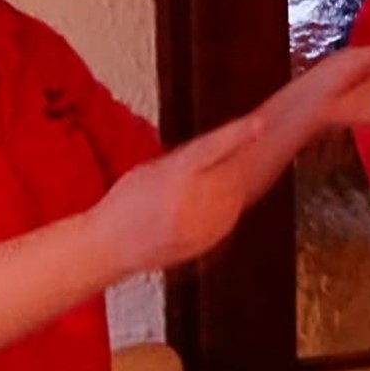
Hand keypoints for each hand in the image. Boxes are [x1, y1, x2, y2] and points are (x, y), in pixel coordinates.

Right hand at [91, 113, 266, 274]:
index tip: (260, 123)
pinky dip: (226, 208)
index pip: (213, 148)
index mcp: (173, 175)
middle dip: (235, 164)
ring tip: (205, 187)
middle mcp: (190, 200)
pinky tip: (206, 206)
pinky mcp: (206, 242)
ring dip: (231, 186)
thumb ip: (186, 160)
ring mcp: (201, 224)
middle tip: (224, 164)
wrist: (109, 247)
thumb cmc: (124, 205)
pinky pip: (230, 218)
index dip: (239, 134)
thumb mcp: (150, 170)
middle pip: (232, 173)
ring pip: (236, 196)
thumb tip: (221, 149)